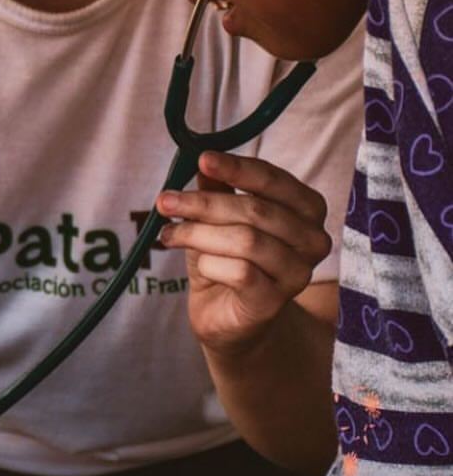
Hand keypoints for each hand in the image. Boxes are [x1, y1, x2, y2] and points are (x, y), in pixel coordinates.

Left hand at [155, 151, 332, 353]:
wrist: (227, 317)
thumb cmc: (227, 259)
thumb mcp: (217, 218)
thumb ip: (217, 189)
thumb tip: (203, 162)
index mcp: (306, 209)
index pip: (274, 180)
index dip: (237, 168)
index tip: (201, 159)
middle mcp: (312, 239)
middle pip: (255, 210)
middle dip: (203, 203)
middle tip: (164, 201)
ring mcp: (297, 273)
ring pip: (247, 241)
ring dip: (198, 233)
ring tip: (168, 234)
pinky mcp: (275, 301)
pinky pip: (240, 272)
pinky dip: (210, 264)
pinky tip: (198, 265)